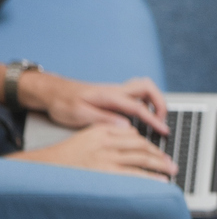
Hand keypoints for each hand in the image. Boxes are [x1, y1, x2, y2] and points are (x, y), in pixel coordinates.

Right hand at [15, 119, 177, 178]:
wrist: (46, 168)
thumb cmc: (67, 156)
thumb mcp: (87, 137)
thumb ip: (108, 136)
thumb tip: (133, 140)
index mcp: (102, 130)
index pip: (134, 134)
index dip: (149, 143)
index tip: (158, 150)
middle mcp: (106, 141)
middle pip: (141, 145)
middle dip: (159, 154)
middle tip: (170, 162)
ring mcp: (107, 158)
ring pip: (142, 158)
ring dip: (160, 165)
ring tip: (171, 170)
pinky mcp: (106, 173)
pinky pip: (136, 175)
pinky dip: (151, 178)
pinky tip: (161, 182)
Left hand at [18, 69, 166, 136]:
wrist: (51, 92)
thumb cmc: (62, 103)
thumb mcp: (79, 114)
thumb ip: (104, 119)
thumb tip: (126, 125)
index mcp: (109, 96)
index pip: (138, 107)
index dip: (154, 120)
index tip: (163, 130)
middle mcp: (115, 90)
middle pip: (148, 88)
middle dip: (160, 103)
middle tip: (160, 120)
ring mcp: (115, 90)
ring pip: (144, 88)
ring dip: (154, 101)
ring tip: (153, 117)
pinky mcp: (114, 94)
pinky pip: (136, 93)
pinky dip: (145, 102)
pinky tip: (140, 114)